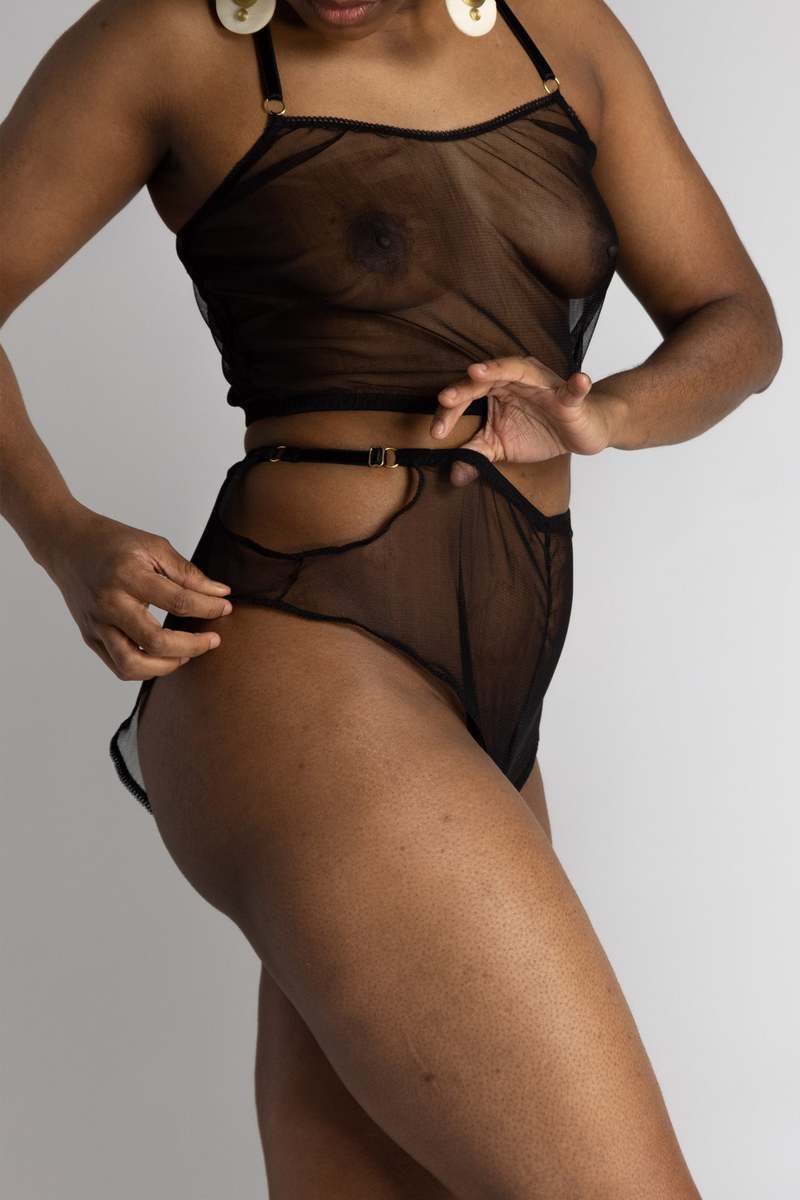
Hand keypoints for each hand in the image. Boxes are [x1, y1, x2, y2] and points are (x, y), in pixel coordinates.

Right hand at [46, 504, 232, 680]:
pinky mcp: (90, 636)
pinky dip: (145, 669)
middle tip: (212, 640)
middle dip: (193, 645)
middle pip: (156, 641)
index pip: (178, 601)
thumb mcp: (153, 546)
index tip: (226, 606)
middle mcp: (109, 604)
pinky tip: (164, 657)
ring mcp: (96, 624)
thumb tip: (220, 593)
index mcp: (128, 575)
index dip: (208, 607)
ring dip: (167, 666)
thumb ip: (187, 572)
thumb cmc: (113, 542)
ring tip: (187, 654)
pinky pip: (119, 667)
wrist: (66, 544)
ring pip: (133, 665)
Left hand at [430, 354, 617, 484]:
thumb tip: (454, 475)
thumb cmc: (542, 431)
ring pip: (518, 371)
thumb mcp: (502, 446)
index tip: (436, 432)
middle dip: (464, 389)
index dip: (449, 412)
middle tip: (445, 399)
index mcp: (498, 389)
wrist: (580, 432)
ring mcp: (543, 385)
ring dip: (498, 370)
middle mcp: (516, 379)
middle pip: (484, 379)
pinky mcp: (568, 397)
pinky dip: (576, 385)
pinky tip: (579, 380)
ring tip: (478, 372)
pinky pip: (572, 390)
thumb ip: (477, 455)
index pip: (467, 395)